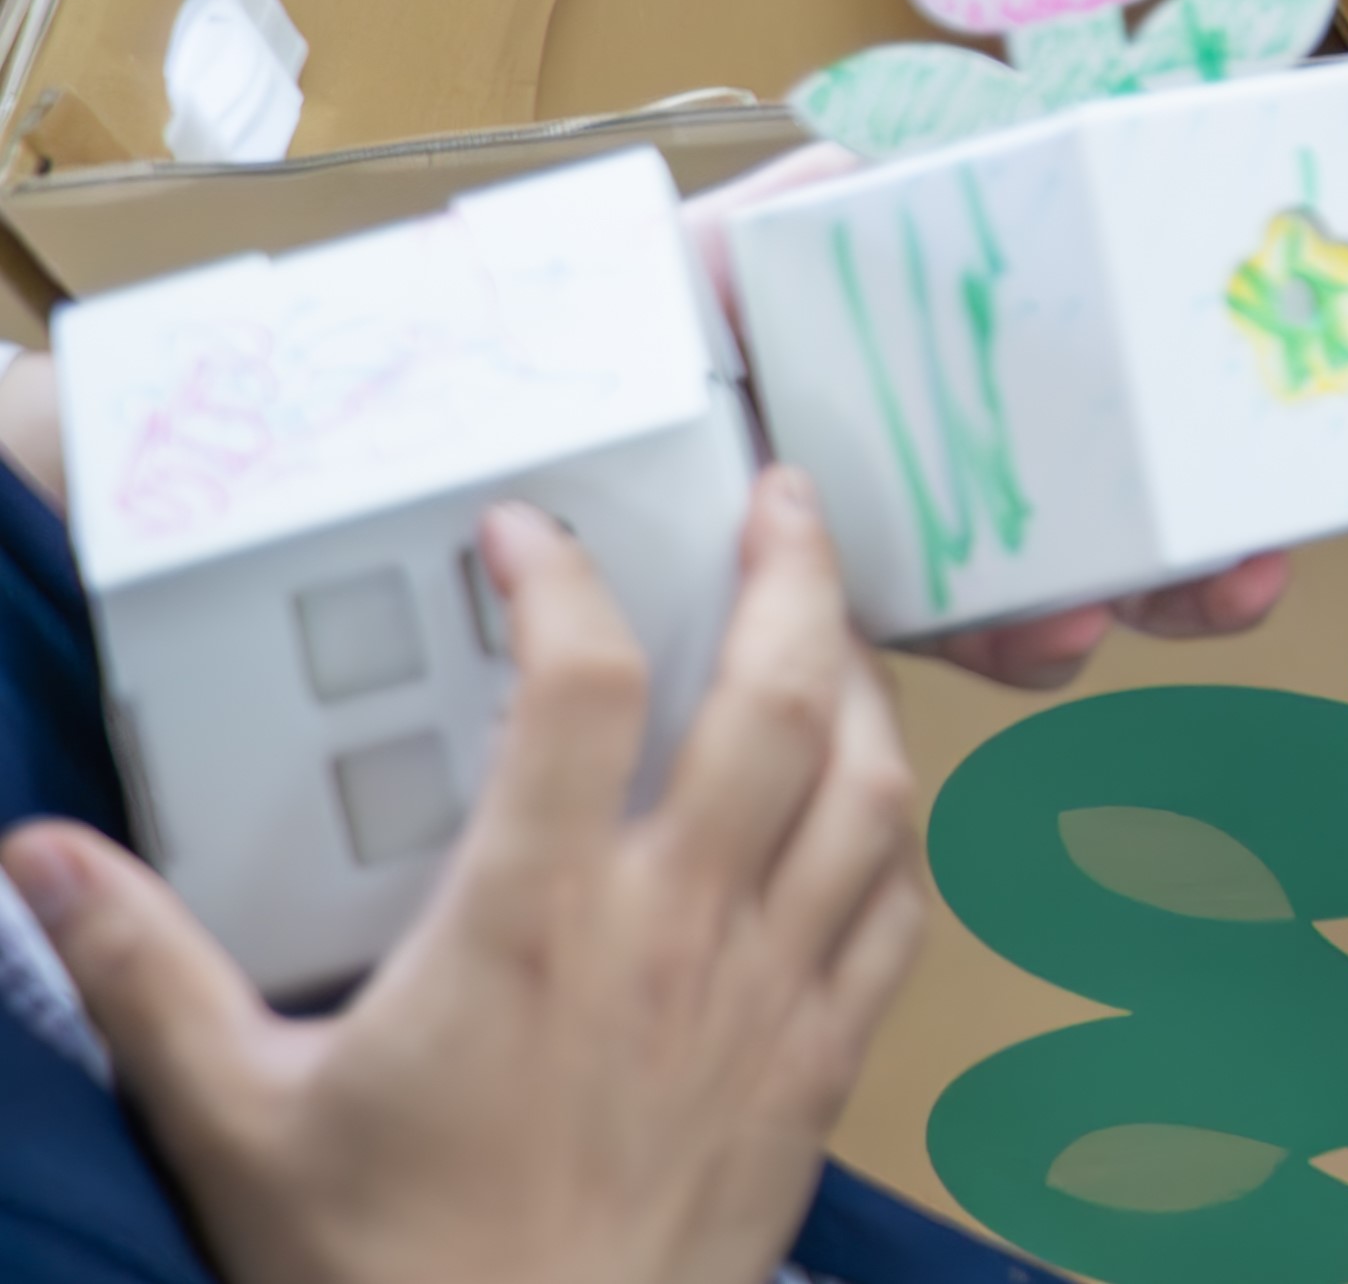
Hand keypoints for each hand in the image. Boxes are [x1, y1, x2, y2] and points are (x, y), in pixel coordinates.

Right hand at [13, 478, 923, 1283]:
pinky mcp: (820, 1066)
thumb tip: (41, 858)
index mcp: (529, 924)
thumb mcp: (229, 1112)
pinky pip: (905, 912)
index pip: (578, 690)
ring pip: (872, 789)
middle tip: (780, 497)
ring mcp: (769, 997)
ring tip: (833, 624)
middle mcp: (677, 935)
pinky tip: (879, 800)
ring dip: (863, 685)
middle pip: (779, 700)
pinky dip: (905, 831)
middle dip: (789, 575)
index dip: (563, 584)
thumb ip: (145, 970)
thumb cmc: (378, 1267)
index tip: (528, 533)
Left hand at [671, 151, 1292, 690]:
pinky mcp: (837, 620)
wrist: (516, 417)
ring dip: (1143, 603)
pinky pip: (952, 647)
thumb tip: (937, 152)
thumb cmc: (630, 316)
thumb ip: (841, 194)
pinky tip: (1054, 636)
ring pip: (1054, 593)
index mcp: (935, 372)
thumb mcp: (753, 236)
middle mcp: (934, 464)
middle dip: (1202, 545)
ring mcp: (896, 549)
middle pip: (1103, 507)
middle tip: (1255, 557)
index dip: (1176, 425)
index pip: (1086, 397)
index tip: (1248, 434)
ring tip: (1180, 599)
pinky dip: (1022, 651)